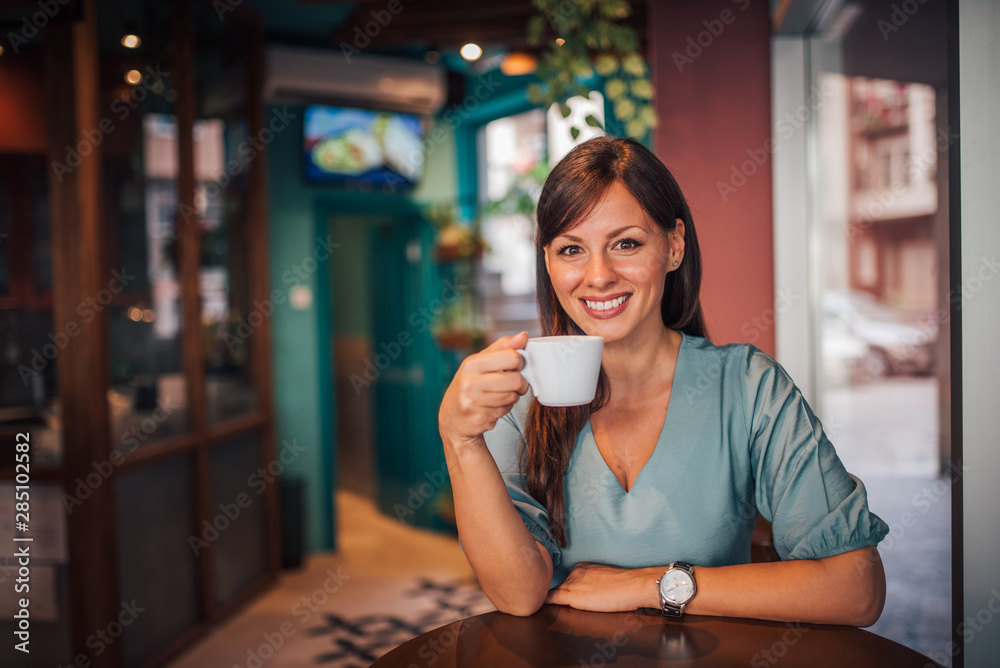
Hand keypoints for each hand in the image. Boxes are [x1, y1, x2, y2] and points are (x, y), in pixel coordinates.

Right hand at [438, 331, 530, 449]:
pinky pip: (506, 410)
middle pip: (515, 379)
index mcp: (472, 363)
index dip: (520, 362)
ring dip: (512, 397)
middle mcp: (470, 381)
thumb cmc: (469, 387)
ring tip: (500, 396)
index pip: (511, 356)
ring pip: (513, 396)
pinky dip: (505, 409)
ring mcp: (474, 401)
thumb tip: (523, 335)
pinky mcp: (480, 417)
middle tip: (515, 385)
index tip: (517, 366)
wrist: (452, 419)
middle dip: (521, 383)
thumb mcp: (480, 363)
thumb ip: (502, 348)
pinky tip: (494, 406)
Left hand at [545, 563, 654, 611]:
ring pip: (555, 593)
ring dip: (548, 598)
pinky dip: (543, 601)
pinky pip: (551, 598)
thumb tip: (591, 593)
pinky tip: (535, 604)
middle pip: (561, 587)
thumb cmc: (625, 585)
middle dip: (558, 594)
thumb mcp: (605, 579)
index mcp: (582, 567)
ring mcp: (572, 583)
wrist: (632, 585)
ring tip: (540, 602)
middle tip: (554, 600)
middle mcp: (574, 573)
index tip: (565, 594)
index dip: (567, 590)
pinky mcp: (572, 596)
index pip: (568, 581)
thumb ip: (593, 583)